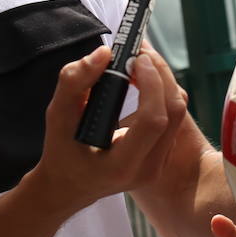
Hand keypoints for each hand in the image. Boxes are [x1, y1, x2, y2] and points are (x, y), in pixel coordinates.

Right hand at [27, 46, 187, 214]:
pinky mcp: (163, 155)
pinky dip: (162, 92)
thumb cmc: (61, 151)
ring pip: (178, 112)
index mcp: (122, 165)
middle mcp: (148, 169)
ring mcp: (160, 164)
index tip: (136, 58)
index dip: (151, 83)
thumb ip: (75, 81)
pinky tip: (143, 78)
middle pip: (173, 112)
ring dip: (163, 80)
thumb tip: (105, 53)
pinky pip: (173, 117)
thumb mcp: (57, 115)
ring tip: (140, 60)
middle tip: (140, 51)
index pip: (153, 119)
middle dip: (160, 73)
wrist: (69, 185)